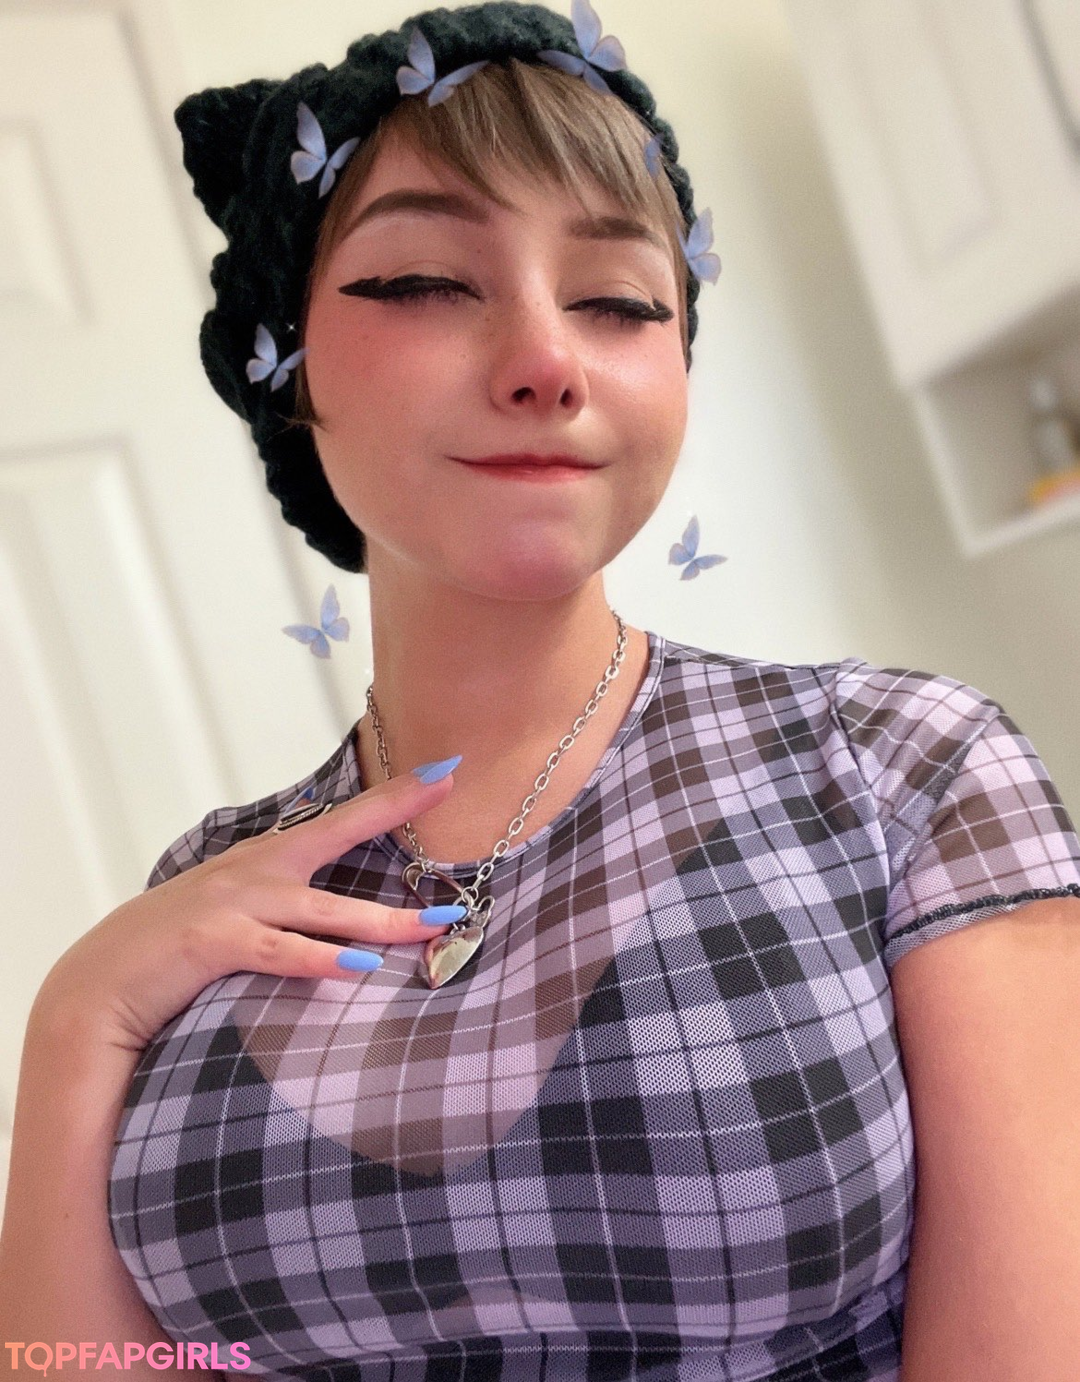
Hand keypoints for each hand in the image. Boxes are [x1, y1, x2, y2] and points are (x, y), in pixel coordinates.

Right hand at [34, 765, 458, 1052]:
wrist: (98, 985)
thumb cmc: (173, 951)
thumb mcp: (236, 913)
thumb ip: (285, 906)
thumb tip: (343, 916)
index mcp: (264, 862)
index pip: (341, 821)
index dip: (393, 796)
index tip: (444, 771)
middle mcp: (255, 871)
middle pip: (340, 837)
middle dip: (397, 813)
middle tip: (452, 790)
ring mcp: (234, 903)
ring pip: (325, 909)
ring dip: (385, 921)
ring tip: (434, 926)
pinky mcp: (214, 942)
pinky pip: (279, 951)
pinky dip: (321, 960)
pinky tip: (359, 968)